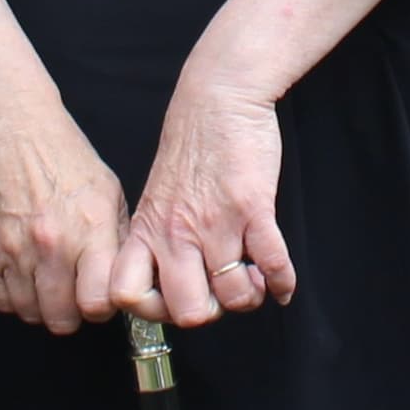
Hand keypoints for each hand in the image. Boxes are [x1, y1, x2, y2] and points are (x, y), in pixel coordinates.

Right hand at [0, 99, 129, 334]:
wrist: (12, 129)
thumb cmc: (62, 155)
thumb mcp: (108, 191)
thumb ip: (116, 241)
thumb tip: (120, 280)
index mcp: (90, 229)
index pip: (99, 303)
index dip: (101, 307)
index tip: (98, 297)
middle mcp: (52, 244)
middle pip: (62, 318)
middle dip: (72, 313)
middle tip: (73, 294)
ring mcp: (15, 249)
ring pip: (30, 313)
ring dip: (41, 306)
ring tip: (48, 285)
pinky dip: (13, 297)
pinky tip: (24, 279)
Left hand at [115, 73, 292, 328]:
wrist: (217, 97)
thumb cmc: (189, 146)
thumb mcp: (156, 197)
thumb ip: (158, 239)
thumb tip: (167, 288)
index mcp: (148, 230)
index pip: (127, 296)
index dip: (151, 311)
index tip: (172, 301)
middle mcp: (177, 233)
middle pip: (188, 311)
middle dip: (210, 312)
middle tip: (219, 294)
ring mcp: (216, 222)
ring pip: (235, 295)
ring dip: (250, 295)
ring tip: (253, 279)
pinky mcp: (253, 208)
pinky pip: (273, 264)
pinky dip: (282, 284)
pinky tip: (281, 285)